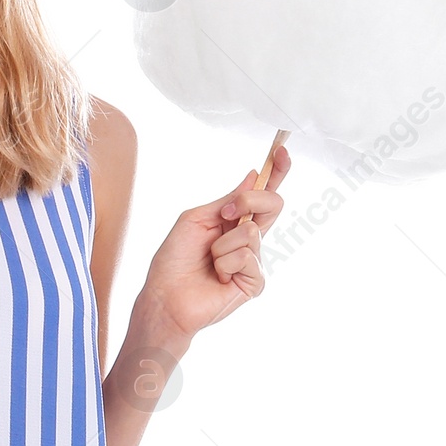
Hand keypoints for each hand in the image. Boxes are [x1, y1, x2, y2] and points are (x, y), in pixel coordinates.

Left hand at [141, 147, 291, 338]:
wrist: (164, 295)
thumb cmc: (174, 259)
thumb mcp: (196, 219)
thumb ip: (227, 200)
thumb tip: (253, 175)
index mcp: (235, 221)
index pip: (263, 194)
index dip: (276, 172)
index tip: (282, 150)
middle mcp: (249, 238)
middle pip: (272, 205)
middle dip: (249, 201)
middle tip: (226, 215)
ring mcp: (254, 260)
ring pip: (252, 233)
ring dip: (222, 245)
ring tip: (209, 261)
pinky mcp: (255, 282)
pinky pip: (248, 257)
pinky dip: (225, 263)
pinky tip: (217, 277)